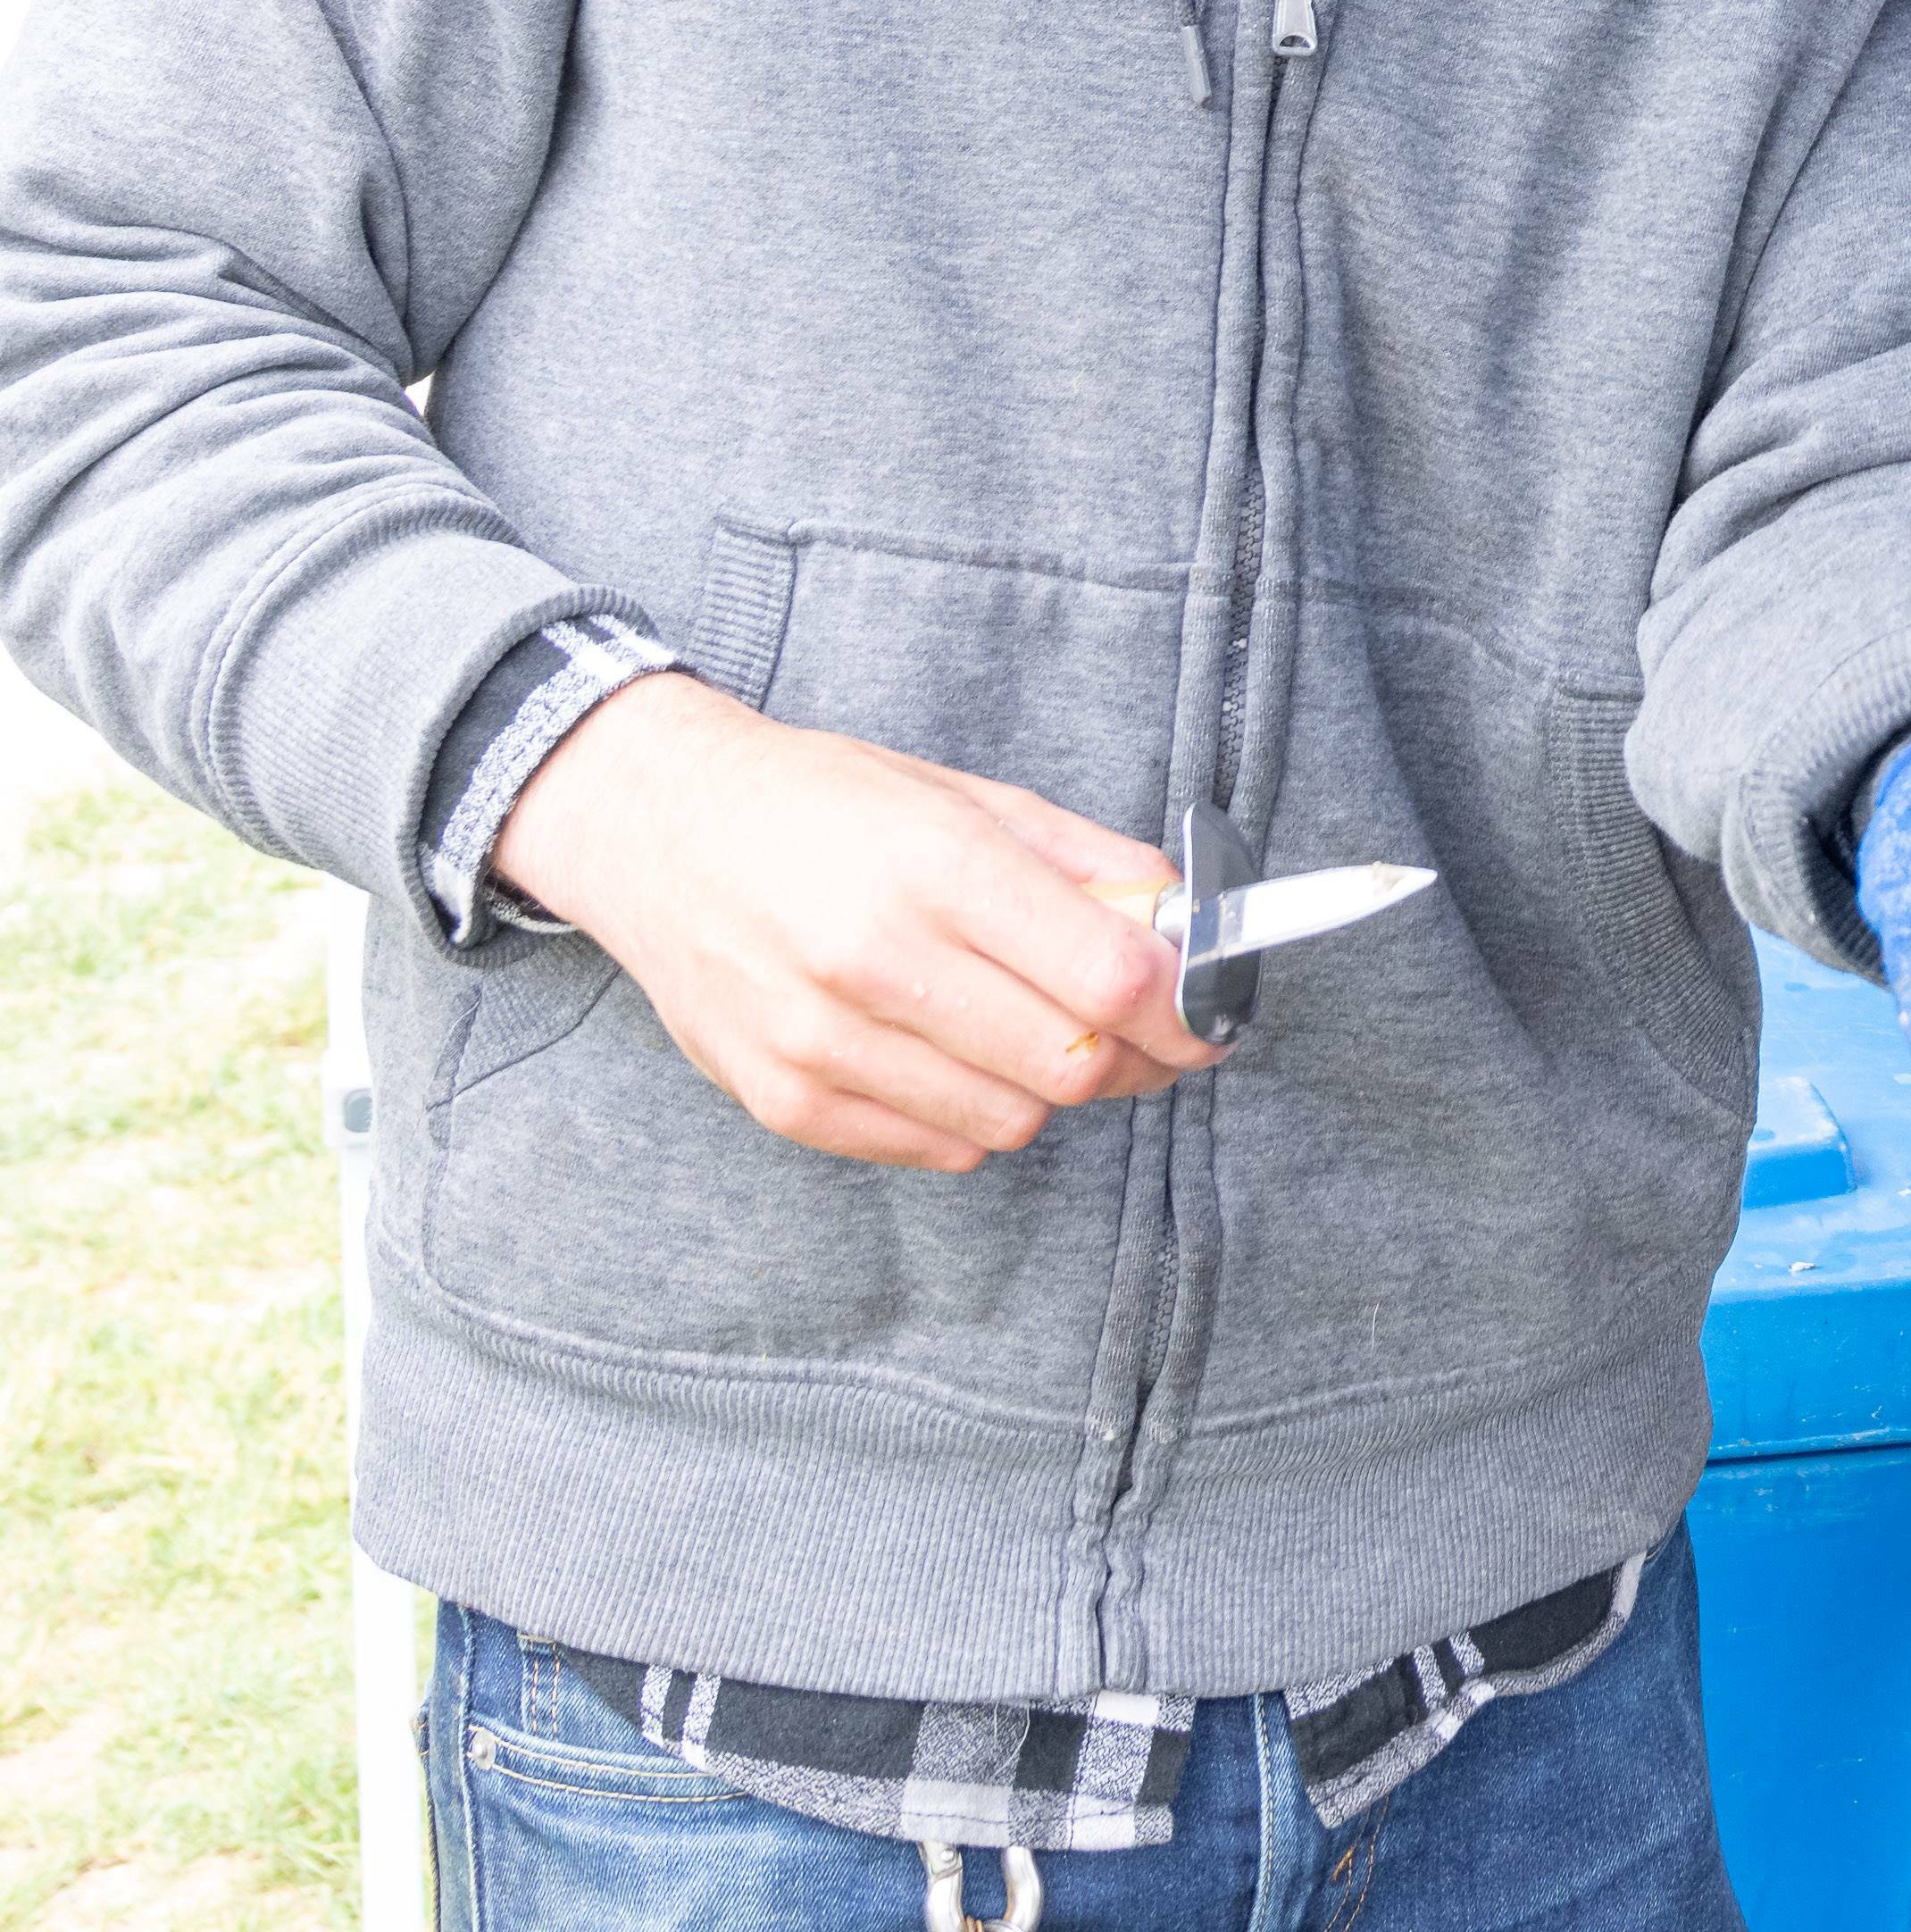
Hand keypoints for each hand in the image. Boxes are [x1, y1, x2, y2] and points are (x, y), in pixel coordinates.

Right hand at [486, 671, 1214, 1167]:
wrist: (663, 833)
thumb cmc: (828, 806)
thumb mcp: (972, 798)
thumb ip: (1091, 865)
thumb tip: (1188, 926)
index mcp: (938, 869)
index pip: (1107, 978)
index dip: (1184, 1007)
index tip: (1210, 1011)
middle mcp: (874, 961)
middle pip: (1070, 1062)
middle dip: (1136, 1057)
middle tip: (1151, 1035)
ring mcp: (821, 1042)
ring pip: (1011, 1118)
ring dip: (1054, 1088)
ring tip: (1043, 1033)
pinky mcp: (783, 1101)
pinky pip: (938, 1148)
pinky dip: (979, 1116)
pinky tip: (966, 1058)